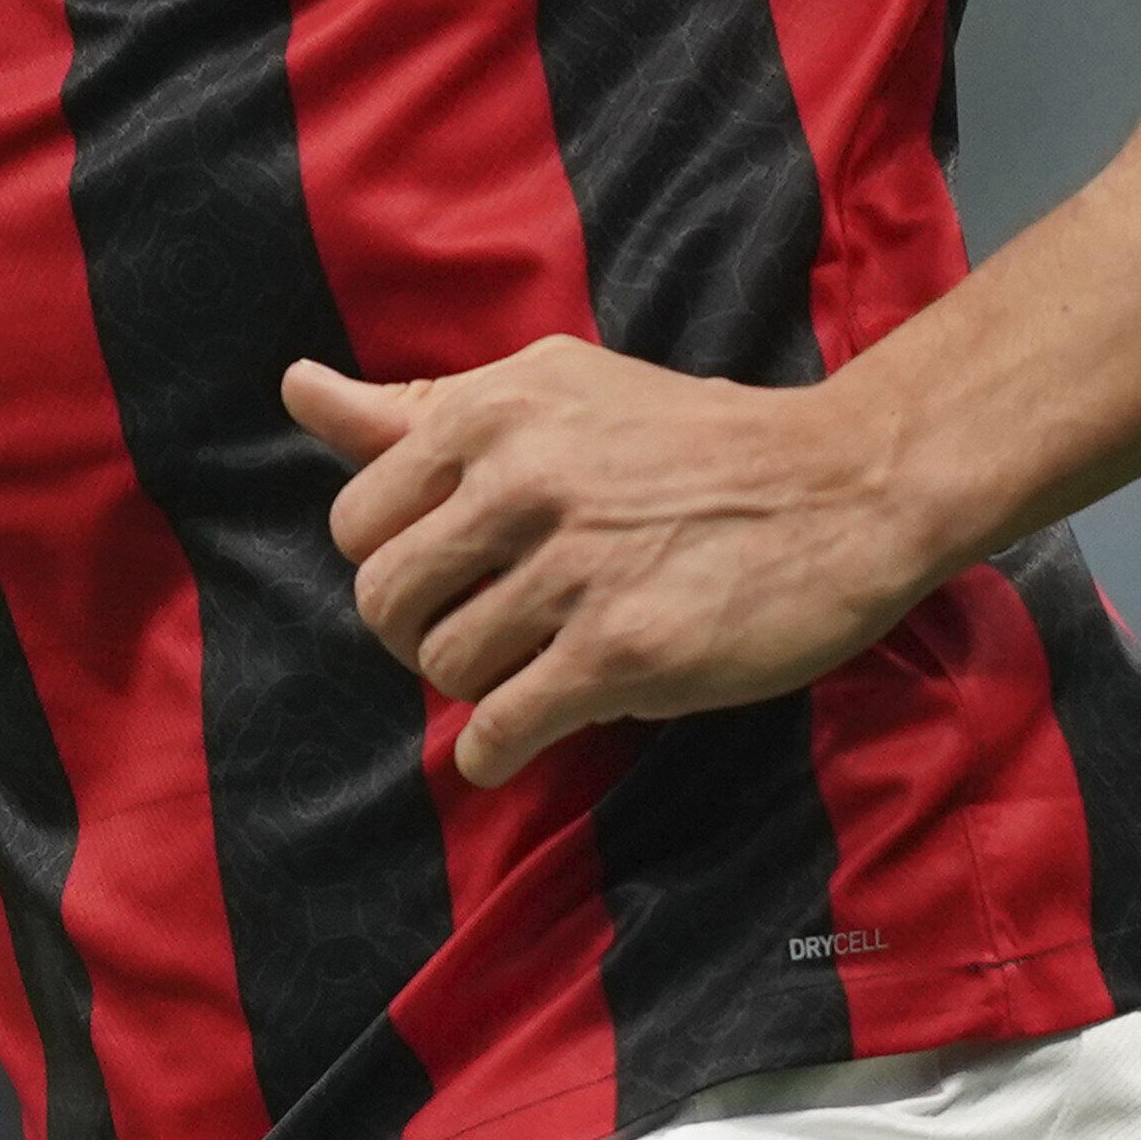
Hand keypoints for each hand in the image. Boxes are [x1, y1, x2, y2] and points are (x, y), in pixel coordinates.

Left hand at [286, 341, 955, 785]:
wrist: (845, 487)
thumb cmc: (690, 443)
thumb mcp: (554, 392)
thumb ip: (418, 408)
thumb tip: (294, 389)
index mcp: (494, 411)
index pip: (358, 520)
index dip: (397, 560)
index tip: (455, 573)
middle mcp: (523, 480)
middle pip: (384, 601)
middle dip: (421, 633)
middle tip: (485, 633)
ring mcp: (573, 568)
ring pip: (443, 668)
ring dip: (476, 687)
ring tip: (533, 668)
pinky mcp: (623, 652)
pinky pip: (498, 729)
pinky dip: (495, 750)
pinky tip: (525, 735)